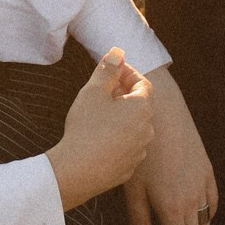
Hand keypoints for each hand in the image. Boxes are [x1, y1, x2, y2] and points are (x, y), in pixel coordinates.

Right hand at [44, 48, 154, 208]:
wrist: (77, 171)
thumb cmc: (85, 127)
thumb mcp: (93, 91)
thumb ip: (108, 69)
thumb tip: (118, 52)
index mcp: (142, 108)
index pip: (144, 84)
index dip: (129, 73)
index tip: (112, 70)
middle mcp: (147, 130)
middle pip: (140, 104)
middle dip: (124, 93)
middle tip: (103, 88)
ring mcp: (139, 151)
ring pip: (134, 126)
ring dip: (121, 116)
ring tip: (99, 112)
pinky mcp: (128, 167)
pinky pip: (126, 145)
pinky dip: (117, 136)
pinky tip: (97, 136)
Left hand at [122, 67, 217, 224]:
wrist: (162, 112)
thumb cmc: (139, 149)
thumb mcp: (132, 186)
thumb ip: (138, 219)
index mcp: (171, 206)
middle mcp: (192, 199)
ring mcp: (202, 183)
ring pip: (204, 219)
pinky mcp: (206, 168)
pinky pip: (213, 199)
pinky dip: (208, 212)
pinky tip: (202, 217)